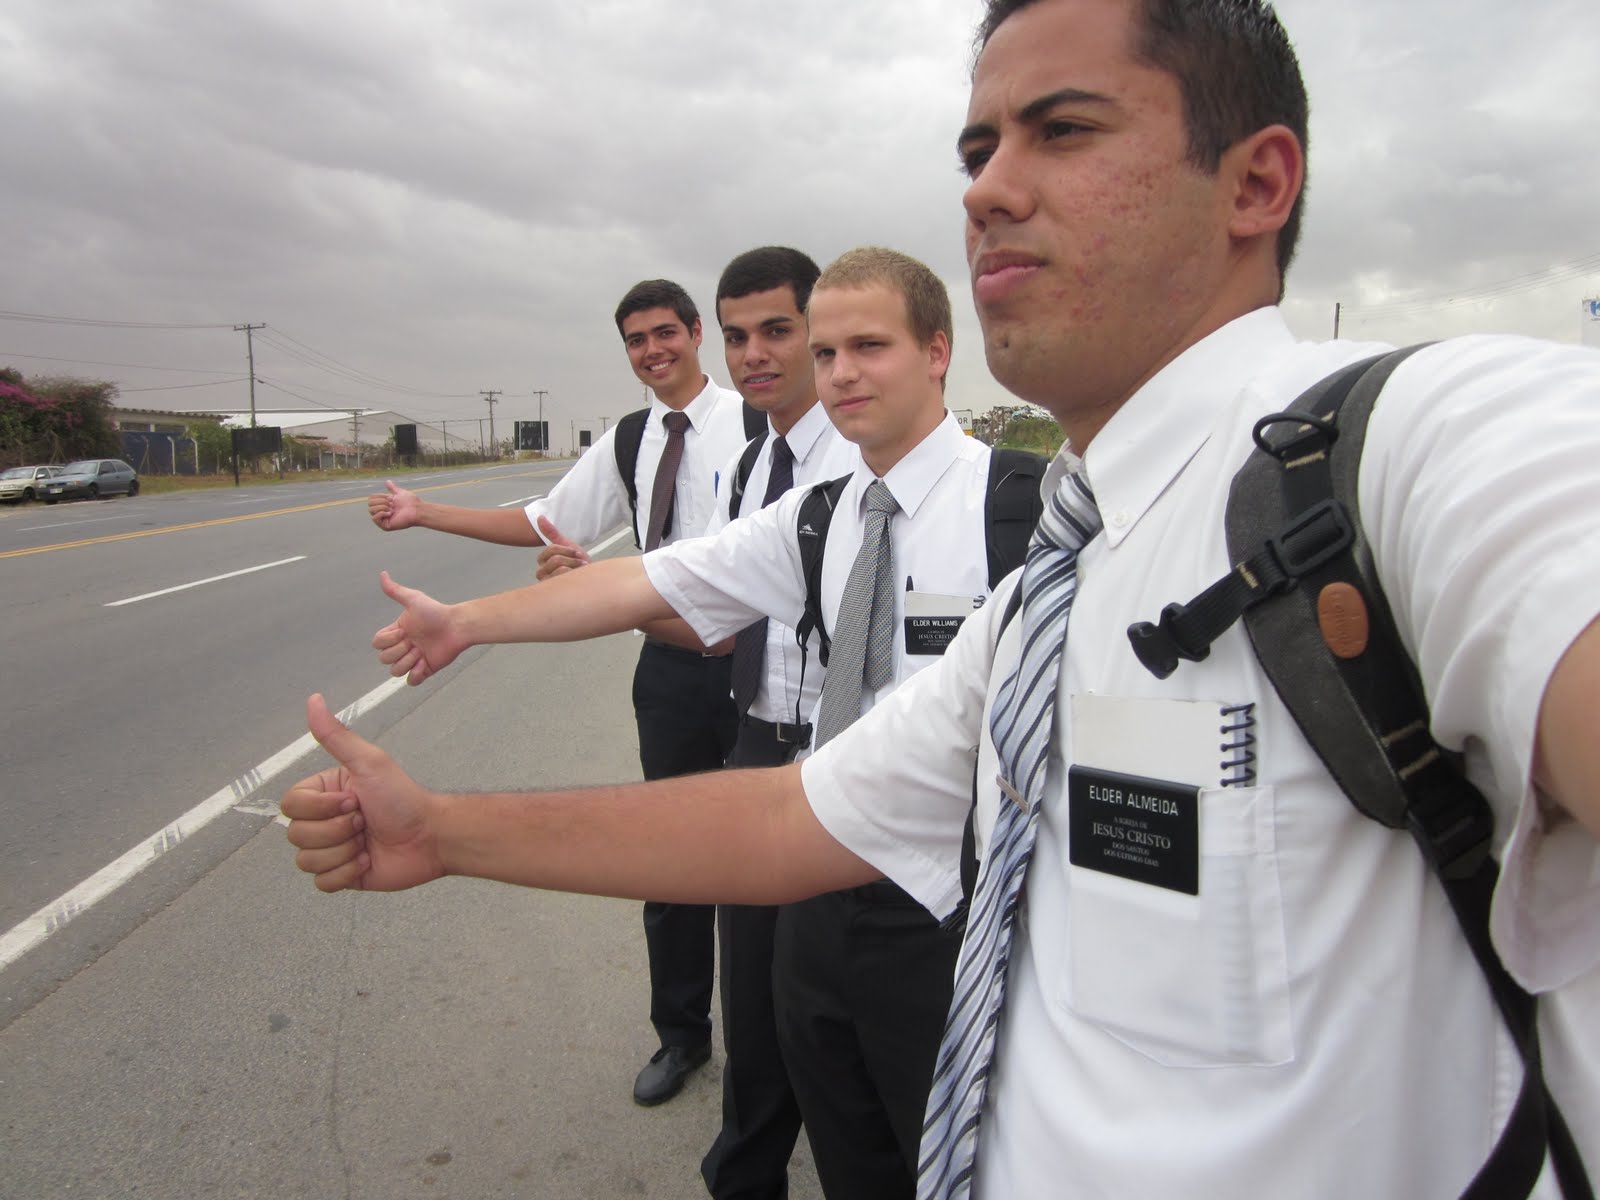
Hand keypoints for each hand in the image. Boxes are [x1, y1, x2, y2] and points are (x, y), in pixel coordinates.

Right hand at [282, 694, 445, 892]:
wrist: (431, 836)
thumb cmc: (403, 797)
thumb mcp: (368, 763)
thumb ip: (335, 735)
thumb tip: (313, 699)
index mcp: (324, 794)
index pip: (290, 806)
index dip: (320, 808)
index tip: (354, 801)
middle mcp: (323, 821)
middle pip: (296, 835)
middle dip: (337, 831)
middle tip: (365, 821)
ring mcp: (331, 849)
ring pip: (306, 861)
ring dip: (343, 852)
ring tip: (368, 842)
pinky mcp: (342, 876)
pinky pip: (322, 883)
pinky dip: (348, 873)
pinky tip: (369, 861)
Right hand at [368, 480, 419, 530]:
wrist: (416, 509)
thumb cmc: (411, 501)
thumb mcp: (399, 492)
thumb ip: (392, 488)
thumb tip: (387, 481)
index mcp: (384, 505)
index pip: (371, 498)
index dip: (379, 496)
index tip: (390, 497)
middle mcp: (382, 512)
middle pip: (369, 504)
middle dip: (381, 501)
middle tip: (391, 504)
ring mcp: (383, 519)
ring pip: (371, 510)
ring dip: (382, 507)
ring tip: (391, 509)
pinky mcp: (385, 526)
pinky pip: (374, 518)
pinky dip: (381, 514)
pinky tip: (390, 513)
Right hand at [373, 571, 466, 684]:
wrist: (457, 626)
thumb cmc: (437, 612)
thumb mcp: (414, 600)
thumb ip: (396, 590)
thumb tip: (382, 574)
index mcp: (396, 632)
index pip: (377, 643)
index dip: (388, 640)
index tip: (405, 632)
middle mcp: (403, 647)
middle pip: (384, 659)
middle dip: (399, 652)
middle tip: (416, 643)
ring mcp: (413, 659)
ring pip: (395, 671)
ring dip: (407, 662)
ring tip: (422, 653)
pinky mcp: (425, 670)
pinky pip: (411, 681)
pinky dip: (415, 675)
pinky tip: (425, 663)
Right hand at [535, 516, 589, 579]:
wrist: (589, 578)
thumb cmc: (578, 564)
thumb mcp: (566, 545)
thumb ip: (551, 533)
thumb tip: (540, 517)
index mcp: (542, 561)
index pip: (550, 550)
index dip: (566, 550)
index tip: (577, 553)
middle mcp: (541, 573)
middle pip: (555, 559)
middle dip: (571, 559)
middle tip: (581, 562)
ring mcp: (547, 583)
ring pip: (559, 568)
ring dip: (574, 566)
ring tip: (581, 569)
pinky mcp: (555, 591)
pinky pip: (563, 578)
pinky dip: (574, 574)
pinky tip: (579, 577)